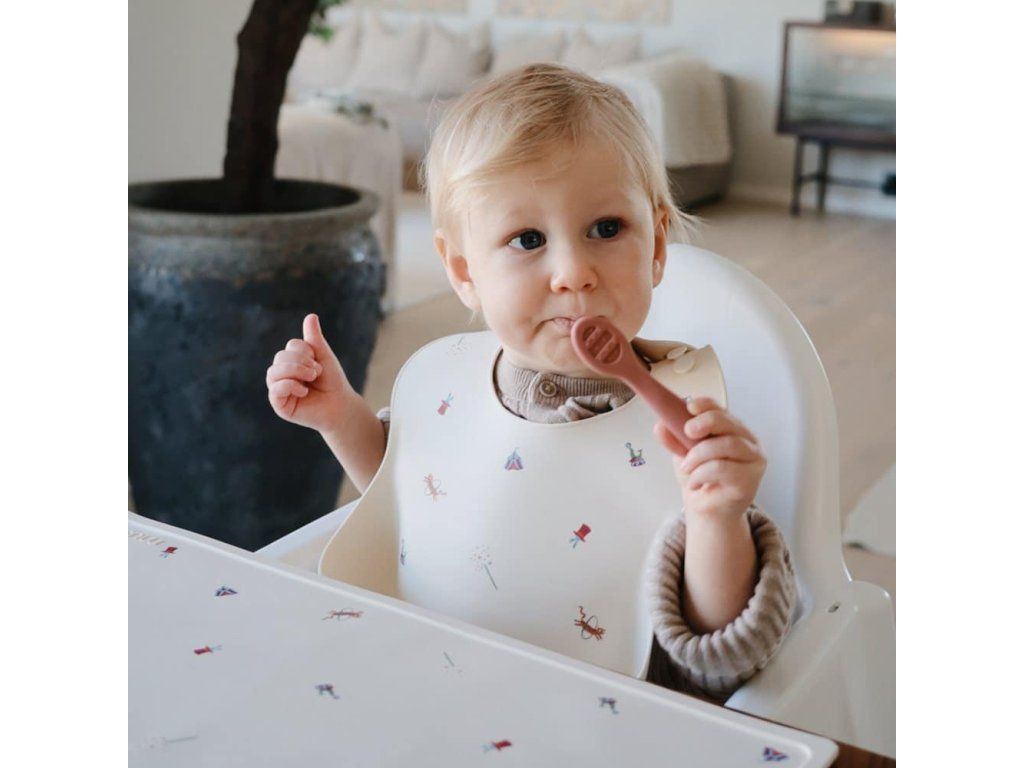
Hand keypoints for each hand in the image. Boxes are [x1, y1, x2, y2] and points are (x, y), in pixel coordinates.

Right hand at [266, 313, 353, 432]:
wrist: (340, 406)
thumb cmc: (332, 382)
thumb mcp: (324, 357)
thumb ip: (315, 338)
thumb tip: (311, 316)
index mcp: (292, 361)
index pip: (290, 346)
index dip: (305, 350)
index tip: (318, 361)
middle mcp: (282, 375)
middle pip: (279, 357)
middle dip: (300, 361)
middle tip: (316, 372)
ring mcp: (279, 390)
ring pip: (273, 372)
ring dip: (295, 371)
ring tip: (311, 379)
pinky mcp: (280, 405)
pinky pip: (275, 389)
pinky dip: (290, 385)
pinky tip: (304, 391)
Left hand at [652, 397, 765, 520]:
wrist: (707, 510)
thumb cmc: (701, 479)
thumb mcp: (683, 455)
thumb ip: (674, 440)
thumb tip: (661, 426)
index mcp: (733, 430)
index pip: (722, 410)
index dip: (706, 404)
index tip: (689, 406)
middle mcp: (748, 442)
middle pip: (729, 423)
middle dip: (706, 422)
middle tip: (687, 431)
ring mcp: (753, 460)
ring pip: (727, 444)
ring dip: (699, 455)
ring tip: (686, 467)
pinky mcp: (750, 480)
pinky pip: (722, 468)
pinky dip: (702, 473)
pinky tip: (695, 482)